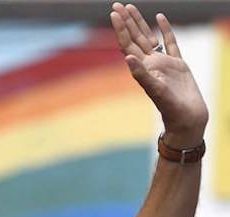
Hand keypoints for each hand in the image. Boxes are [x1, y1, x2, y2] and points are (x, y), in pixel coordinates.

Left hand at [110, 3, 207, 147]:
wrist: (187, 120)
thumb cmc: (170, 109)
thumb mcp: (155, 91)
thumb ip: (141, 75)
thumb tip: (127, 58)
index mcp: (142, 68)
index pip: (127, 44)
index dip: (120, 29)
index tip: (114, 13)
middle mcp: (150, 64)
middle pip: (134, 38)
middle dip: (125, 22)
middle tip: (116, 5)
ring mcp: (164, 63)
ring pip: (149, 38)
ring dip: (140, 23)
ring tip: (131, 8)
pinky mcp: (179, 65)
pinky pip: (170, 42)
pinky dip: (165, 30)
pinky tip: (160, 18)